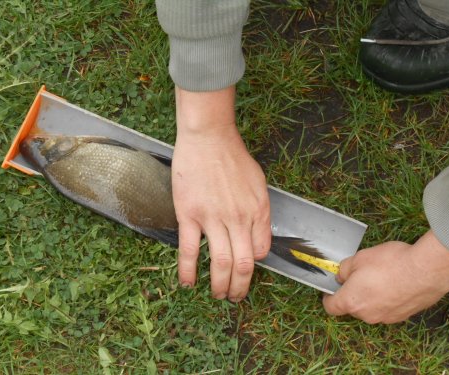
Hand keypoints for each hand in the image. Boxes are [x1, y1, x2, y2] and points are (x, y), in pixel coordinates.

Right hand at [172, 85, 270, 301]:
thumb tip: (256, 233)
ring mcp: (213, 218)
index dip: (254, 264)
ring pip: (220, 263)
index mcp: (258, 211)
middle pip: (243, 264)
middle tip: (234, 297)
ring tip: (217, 296)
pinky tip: (188, 283)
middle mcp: (239, 219)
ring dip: (219, 286)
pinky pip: (190, 250)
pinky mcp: (189, 215)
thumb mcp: (258, 183)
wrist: (209, 137)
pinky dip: (188, 271)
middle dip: (240, 287)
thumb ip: (259, 210)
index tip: (244, 268)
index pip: (261, 251)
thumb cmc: (233, 157)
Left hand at [323, 230, 448, 323]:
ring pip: (371, 308)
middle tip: (360, 275)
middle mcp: (368, 315)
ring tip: (381, 276)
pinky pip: (388, 308)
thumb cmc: (390, 262)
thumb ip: (344, 270)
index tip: (331, 288)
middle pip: (352, 307)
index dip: (328, 297)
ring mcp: (387, 318)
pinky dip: (387, 298)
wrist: (427, 270)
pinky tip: (395, 282)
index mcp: (352, 301)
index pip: (331, 307)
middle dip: (353, 292)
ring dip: (371, 296)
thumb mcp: (359, 258)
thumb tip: (341, 276)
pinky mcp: (403, 316)